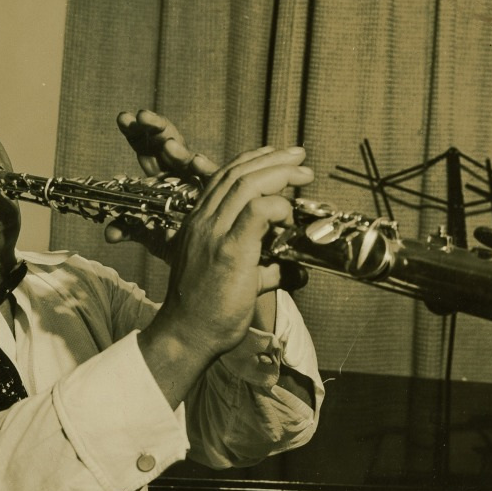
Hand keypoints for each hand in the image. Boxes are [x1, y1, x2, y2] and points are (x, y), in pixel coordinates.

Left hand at [107, 109, 218, 257]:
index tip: (123, 118)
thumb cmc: (181, 237)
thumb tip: (109, 234)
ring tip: (167, 144)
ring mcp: (199, 181)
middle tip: (141, 117)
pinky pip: (211, 178)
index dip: (135, 132)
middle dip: (154, 127)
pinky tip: (197, 161)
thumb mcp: (154, 234)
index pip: (146, 148)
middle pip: (166, 142)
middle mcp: (180, 172)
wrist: (212, 252)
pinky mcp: (218, 193)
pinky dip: (205, 168)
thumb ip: (131, 229)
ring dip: (178, 149)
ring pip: (188, 157)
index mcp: (161, 176)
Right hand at [138, 146, 314, 405]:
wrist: (188, 334)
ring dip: (280, 174)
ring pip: (247, 185)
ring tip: (303, 173)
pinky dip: (277, 206)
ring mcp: (213, 234)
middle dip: (273, 160)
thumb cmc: (208, 311)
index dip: (252, 161)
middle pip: (237, 174)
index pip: (223, 177)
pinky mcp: (229, 251)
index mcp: (199, 223)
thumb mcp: (232, 277)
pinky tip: (289, 215)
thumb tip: (284, 267)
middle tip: (300, 157)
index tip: (276, 156)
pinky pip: (256, 211)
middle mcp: (202, 222)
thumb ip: (259, 267)